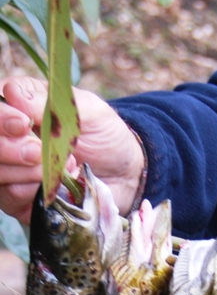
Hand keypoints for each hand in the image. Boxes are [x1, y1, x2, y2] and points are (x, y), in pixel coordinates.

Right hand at [0, 77, 144, 221]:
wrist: (126, 174)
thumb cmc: (104, 136)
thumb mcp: (87, 110)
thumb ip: (50, 101)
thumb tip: (13, 93)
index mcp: (14, 109)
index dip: (0, 118)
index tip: (23, 123)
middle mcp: (6, 140)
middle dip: (9, 148)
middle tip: (39, 151)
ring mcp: (10, 172)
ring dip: (28, 172)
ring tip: (62, 166)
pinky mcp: (20, 201)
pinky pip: (10, 198)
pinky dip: (35, 191)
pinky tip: (59, 184)